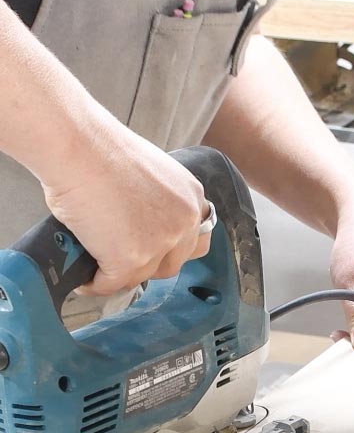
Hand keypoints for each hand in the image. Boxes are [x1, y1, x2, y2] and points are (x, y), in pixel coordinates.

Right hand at [42, 116, 210, 295]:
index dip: (174, 250)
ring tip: (101, 268)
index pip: (195, 239)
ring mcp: (160, 243)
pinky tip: (85, 280)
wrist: (78, 147)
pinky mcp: (131, 259)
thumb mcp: (151, 174)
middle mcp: (184, 222)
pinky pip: (113, 283)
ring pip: (143, 276)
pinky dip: (96, 284)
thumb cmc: (100, 150)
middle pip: (174, 263)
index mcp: (191, 198)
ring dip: (122, 275)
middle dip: (149, 265)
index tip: (157, 252)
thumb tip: (139, 223)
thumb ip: (158, 202)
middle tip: (125, 259)